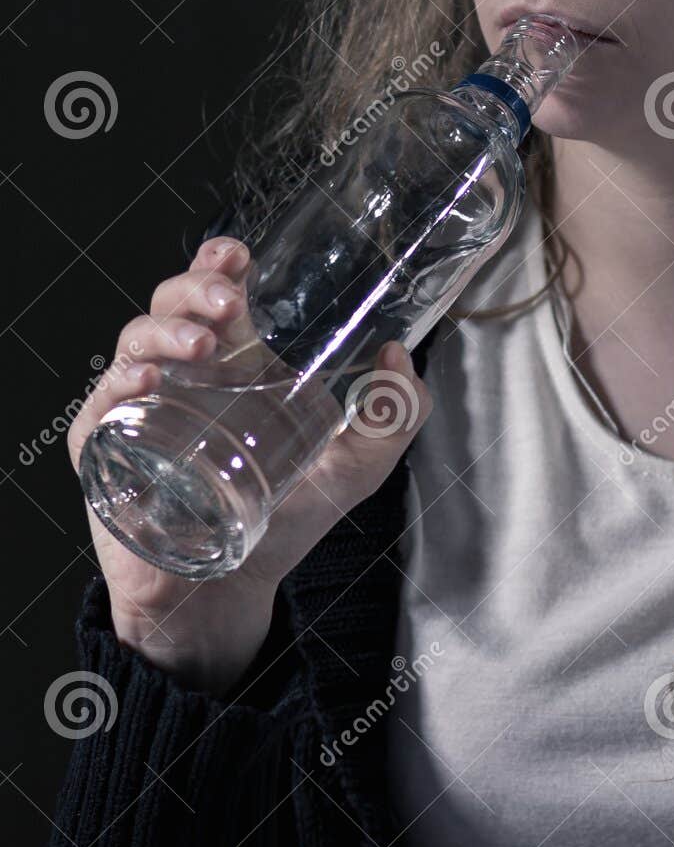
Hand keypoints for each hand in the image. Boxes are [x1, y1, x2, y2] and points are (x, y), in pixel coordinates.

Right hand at [69, 235, 433, 691]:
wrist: (231, 591)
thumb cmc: (285, 521)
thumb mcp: (354, 468)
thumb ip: (392, 418)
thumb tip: (397, 358)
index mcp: (235, 363)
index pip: (218, 293)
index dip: (219, 264)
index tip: (237, 255)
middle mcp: (184, 373)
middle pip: (172, 305)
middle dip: (194, 289)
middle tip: (227, 302)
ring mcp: (141, 408)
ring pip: (136, 344)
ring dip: (164, 332)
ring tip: (201, 344)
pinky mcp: (108, 449)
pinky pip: (102, 405)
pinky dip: (121, 385)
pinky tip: (147, 384)